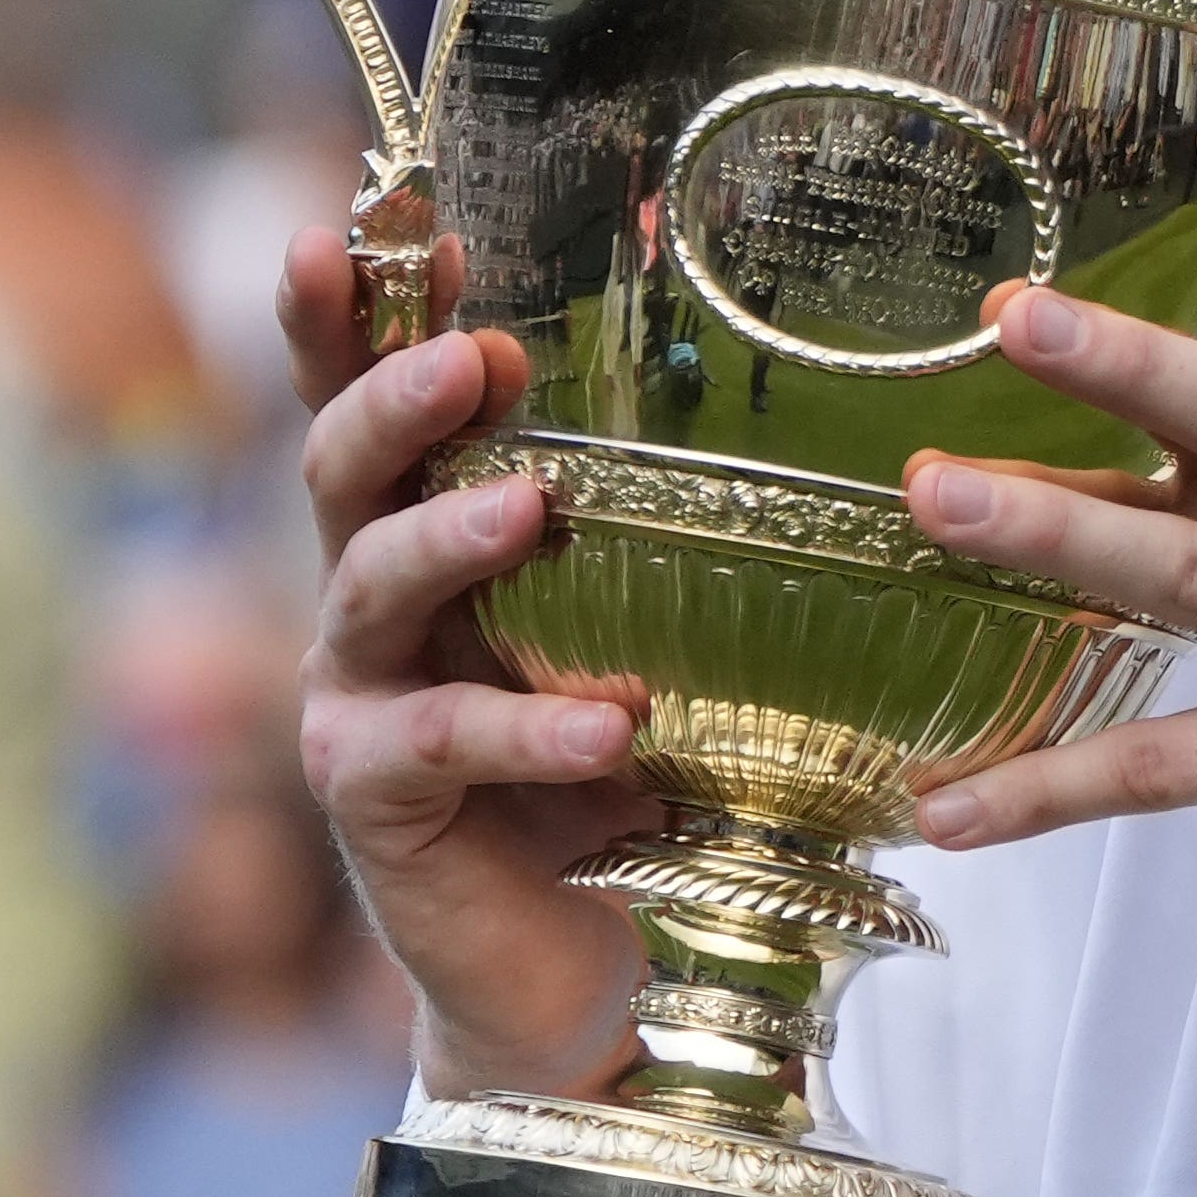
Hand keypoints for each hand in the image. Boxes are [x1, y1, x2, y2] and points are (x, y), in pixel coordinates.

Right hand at [280, 225, 652, 1101]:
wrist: (592, 971)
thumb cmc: (637, 781)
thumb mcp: (667, 637)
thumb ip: (694, 547)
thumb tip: (856, 422)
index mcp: (436, 537)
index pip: (377, 405)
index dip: (366, 316)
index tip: (396, 225)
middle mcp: (374, 603)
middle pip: (340, 468)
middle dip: (391, 396)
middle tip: (468, 355)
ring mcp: (360, 700)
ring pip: (366, 586)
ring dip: (447, 536)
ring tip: (531, 504)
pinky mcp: (377, 804)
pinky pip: (438, 744)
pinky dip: (524, 727)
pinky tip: (606, 723)